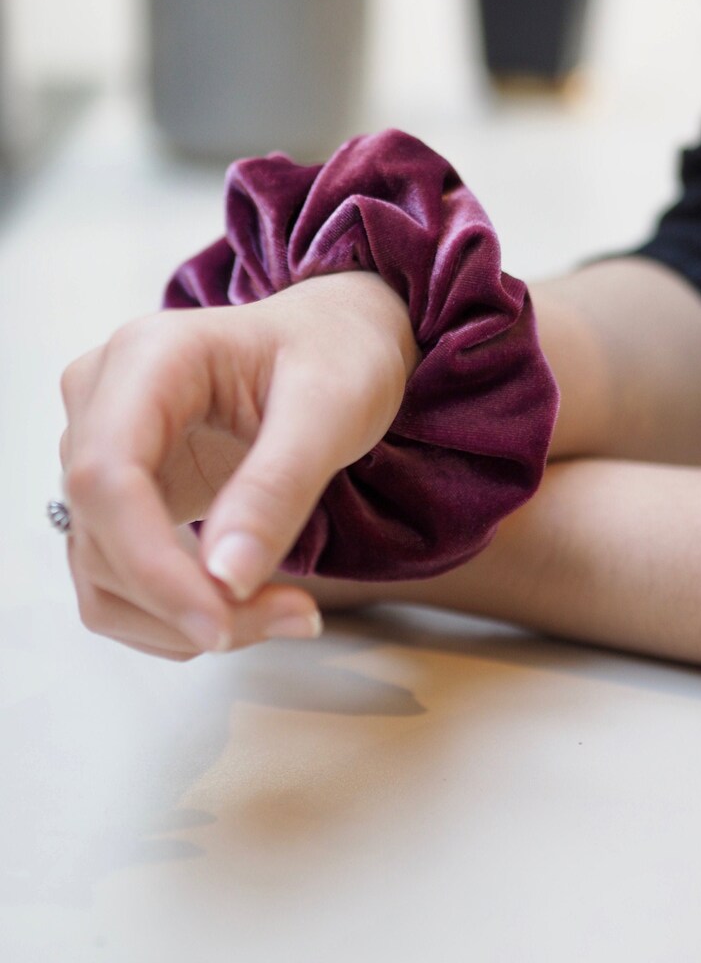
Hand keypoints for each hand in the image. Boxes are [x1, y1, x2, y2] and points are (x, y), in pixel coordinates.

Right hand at [59, 271, 418, 659]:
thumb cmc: (337, 353)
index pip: (107, 476)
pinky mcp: (121, 499)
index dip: (152, 565)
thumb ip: (277, 487)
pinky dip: (177, 617)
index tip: (222, 624)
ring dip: (183, 621)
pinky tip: (248, 605)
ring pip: (102, 575)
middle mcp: (102, 401)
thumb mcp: (331, 409)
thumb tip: (225, 580)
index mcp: (146, 357)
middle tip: (296, 616)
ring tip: (288, 610)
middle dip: (186, 603)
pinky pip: (119, 583)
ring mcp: (101, 451)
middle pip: (100, 536)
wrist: (335, 339)